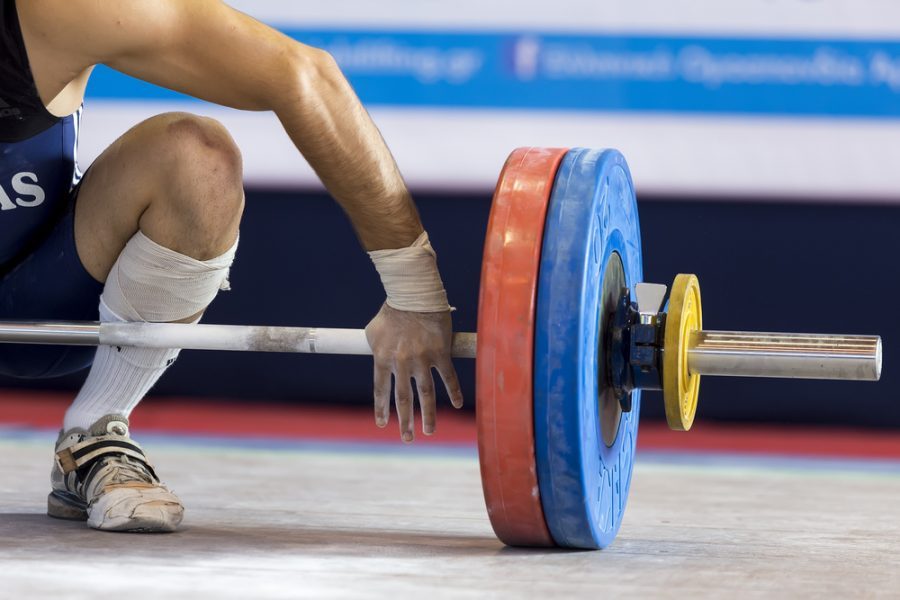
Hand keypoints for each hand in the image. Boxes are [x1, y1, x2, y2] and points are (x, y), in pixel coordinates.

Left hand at [365, 303, 463, 441]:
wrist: (413, 295)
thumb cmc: (390, 311)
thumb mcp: (372, 331)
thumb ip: (374, 348)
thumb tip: (375, 355)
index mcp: (383, 358)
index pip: (381, 390)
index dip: (381, 409)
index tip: (382, 424)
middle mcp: (401, 363)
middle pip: (404, 399)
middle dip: (404, 421)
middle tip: (406, 439)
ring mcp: (422, 359)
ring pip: (426, 394)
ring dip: (428, 415)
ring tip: (429, 431)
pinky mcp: (440, 353)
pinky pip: (448, 377)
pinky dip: (454, 391)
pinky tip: (457, 405)